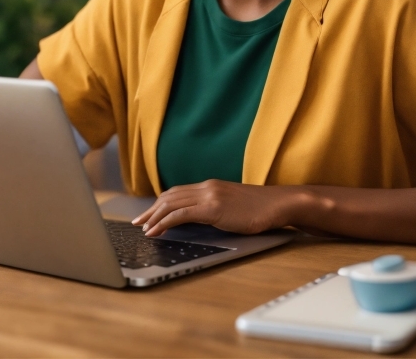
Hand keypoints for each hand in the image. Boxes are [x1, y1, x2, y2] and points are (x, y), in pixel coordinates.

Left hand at [131, 180, 297, 236]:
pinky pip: (181, 214)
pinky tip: (157, 230)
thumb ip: (215, 208)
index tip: (148, 214)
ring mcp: (209, 196)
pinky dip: (164, 222)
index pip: (177, 192)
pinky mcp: (213, 208)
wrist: (278, 205)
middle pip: (170, 196)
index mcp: (211, 186)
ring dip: (154, 216)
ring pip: (171, 203)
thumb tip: (200, 219)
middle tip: (138, 221)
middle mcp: (207, 187)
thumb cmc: (260, 209)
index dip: (160, 203)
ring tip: (143, 228)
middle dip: (151, 210)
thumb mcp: (232, 206)